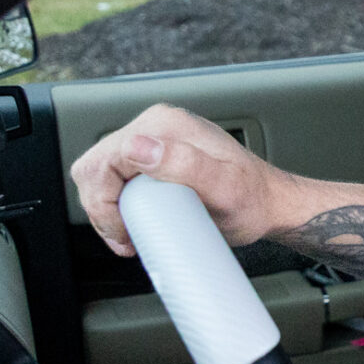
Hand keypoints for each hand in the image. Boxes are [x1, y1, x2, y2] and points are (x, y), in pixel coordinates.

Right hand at [71, 103, 297, 255]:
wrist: (269, 204)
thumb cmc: (253, 200)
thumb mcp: (224, 187)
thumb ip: (184, 164)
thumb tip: (136, 146)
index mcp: (165, 125)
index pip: (103, 160)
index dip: (104, 203)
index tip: (125, 232)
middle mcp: (155, 126)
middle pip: (94, 167)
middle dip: (101, 209)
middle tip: (127, 238)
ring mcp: (153, 140)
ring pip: (98, 175)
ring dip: (106, 209)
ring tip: (131, 234)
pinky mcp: (152, 157)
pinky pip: (113, 180)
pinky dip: (115, 206)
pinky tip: (134, 223)